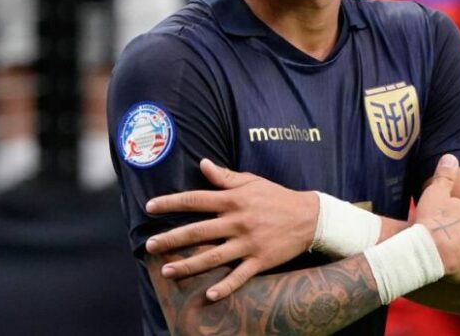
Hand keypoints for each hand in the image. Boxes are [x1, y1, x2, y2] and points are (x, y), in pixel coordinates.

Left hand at [144, 158, 318, 299]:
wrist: (309, 217)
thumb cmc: (276, 197)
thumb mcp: (252, 182)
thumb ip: (225, 176)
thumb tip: (202, 164)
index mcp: (233, 200)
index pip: (195, 200)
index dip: (170, 203)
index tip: (150, 207)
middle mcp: (237, 221)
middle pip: (198, 231)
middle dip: (171, 239)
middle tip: (149, 246)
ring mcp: (248, 243)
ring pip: (213, 256)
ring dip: (188, 266)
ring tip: (167, 272)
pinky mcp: (260, 260)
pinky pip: (240, 276)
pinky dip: (225, 286)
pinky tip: (209, 295)